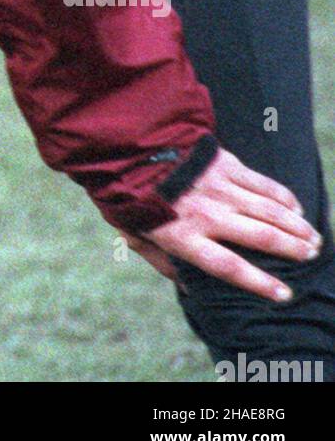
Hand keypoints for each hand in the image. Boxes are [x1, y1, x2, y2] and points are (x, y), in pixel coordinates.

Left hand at [135, 146, 321, 301]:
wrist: (127, 145)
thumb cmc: (130, 194)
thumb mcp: (136, 235)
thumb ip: (162, 263)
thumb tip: (189, 289)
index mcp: (185, 236)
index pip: (229, 267)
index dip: (260, 283)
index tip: (284, 294)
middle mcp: (207, 214)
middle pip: (260, 237)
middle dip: (292, 249)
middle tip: (310, 256)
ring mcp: (218, 187)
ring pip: (268, 210)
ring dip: (295, 226)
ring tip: (313, 239)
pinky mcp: (224, 164)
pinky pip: (261, 183)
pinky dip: (283, 197)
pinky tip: (296, 208)